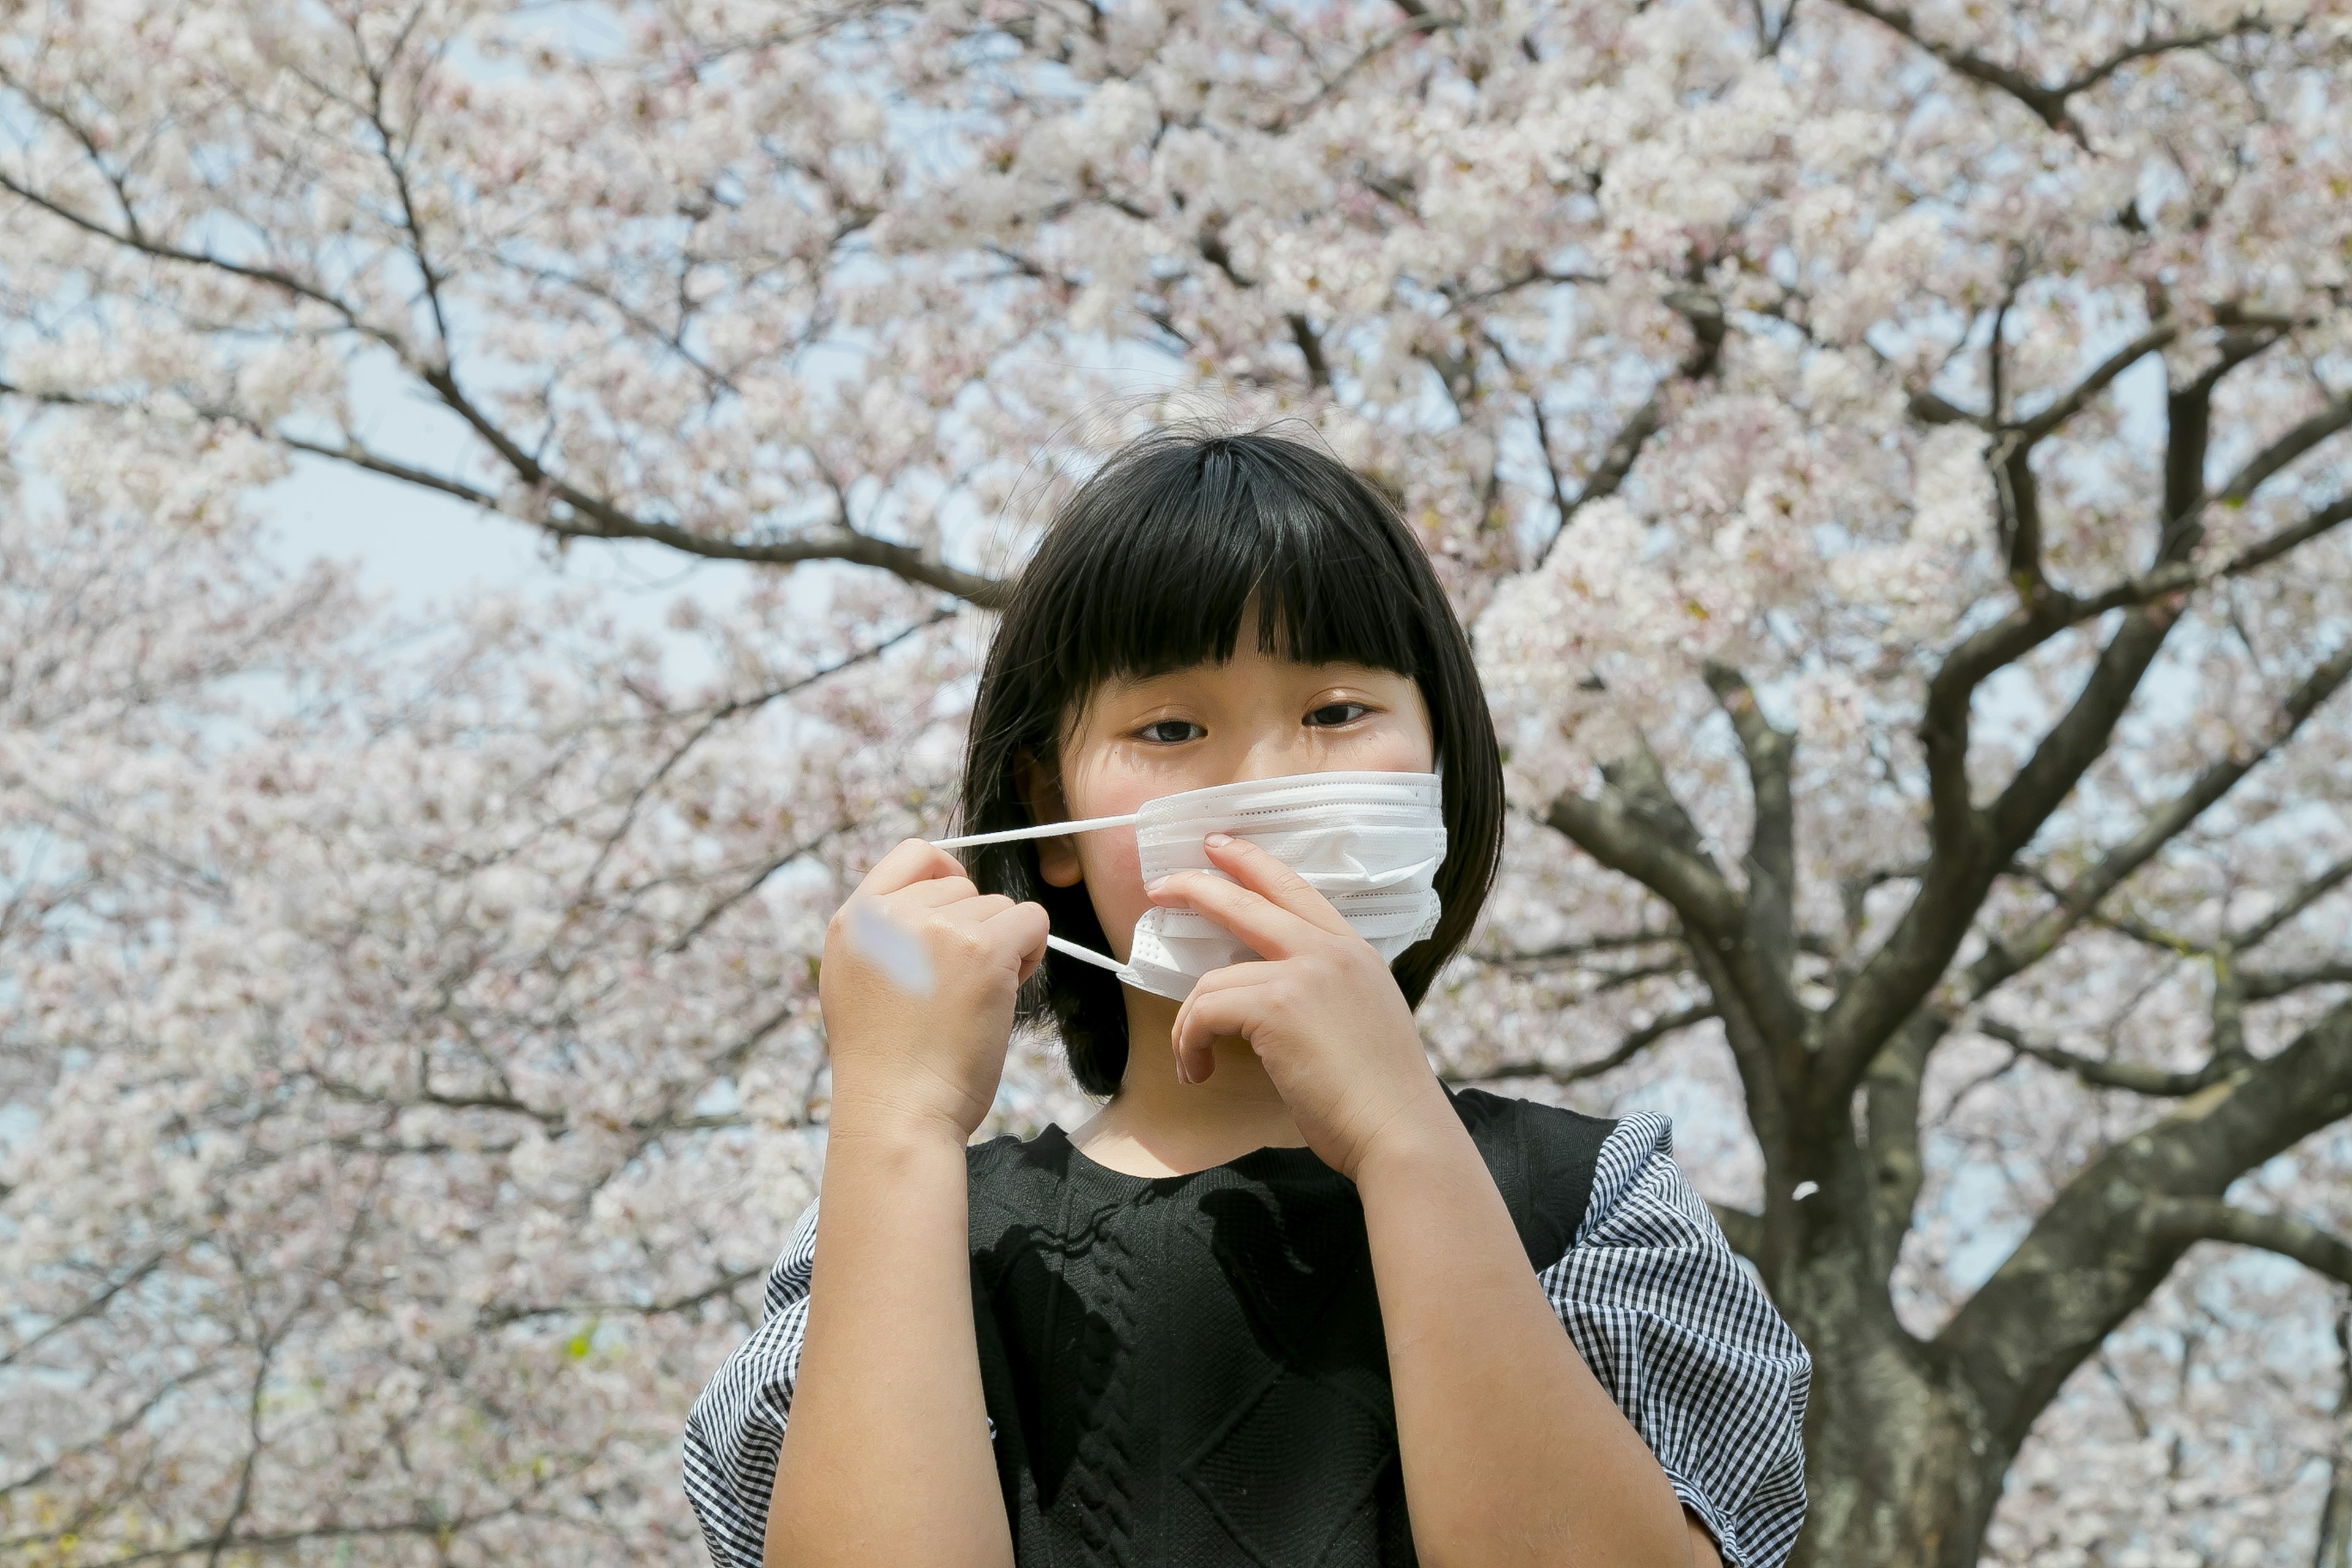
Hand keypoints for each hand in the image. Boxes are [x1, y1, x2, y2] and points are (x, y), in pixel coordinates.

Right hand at [820, 839, 1049, 1143]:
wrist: (897, 1112)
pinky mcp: (983, 950)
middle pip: (964, 888)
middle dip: (975, 927)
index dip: (947, 876)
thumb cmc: (886, 1063)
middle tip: (960, 984)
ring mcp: (938, 928)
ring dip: (1003, 945)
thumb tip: (940, 904)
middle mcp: (892, 913)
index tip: (957, 912)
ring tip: (976, 997)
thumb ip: (885, 936)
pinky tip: (1007, 989)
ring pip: (999, 906)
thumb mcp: (856, 981)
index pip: (914, 853)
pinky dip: (1031, 950)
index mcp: (855, 919)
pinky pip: (1032, 920)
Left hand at [1151, 834, 1452, 1180]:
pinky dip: (1191, 1041)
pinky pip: (1206, 1010)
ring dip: (1191, 1022)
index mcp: (1354, 953)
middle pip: (1248, 901)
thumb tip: (1275, 1002)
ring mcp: (1305, 973)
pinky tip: (1199, 1071)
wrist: (1399, 1131)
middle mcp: (1331, 952)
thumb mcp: (1362, 1021)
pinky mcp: (1277, 1005)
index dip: (1252, 863)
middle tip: (1161, 887)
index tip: (1219, 847)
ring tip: (1194, 1060)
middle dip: (1197, 887)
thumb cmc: (1379, 1098)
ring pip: (1215, 977)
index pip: (1295, 890)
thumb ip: (1325, 995)